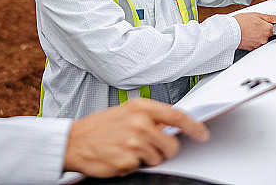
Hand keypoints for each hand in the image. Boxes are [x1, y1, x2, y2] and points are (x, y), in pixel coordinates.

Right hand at [63, 99, 208, 176]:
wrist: (73, 142)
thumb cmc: (98, 128)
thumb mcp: (124, 113)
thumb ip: (148, 117)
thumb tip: (171, 126)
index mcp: (140, 108)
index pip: (176, 116)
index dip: (194, 126)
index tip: (202, 133)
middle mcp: (139, 123)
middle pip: (172, 144)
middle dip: (164, 149)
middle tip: (147, 146)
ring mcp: (134, 143)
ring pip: (158, 158)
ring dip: (147, 157)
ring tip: (128, 149)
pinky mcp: (128, 161)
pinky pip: (142, 167)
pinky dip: (133, 165)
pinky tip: (120, 156)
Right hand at [232, 12, 275, 50]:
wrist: (230, 30)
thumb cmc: (241, 22)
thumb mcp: (257, 15)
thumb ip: (270, 17)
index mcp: (268, 29)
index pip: (275, 28)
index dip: (270, 25)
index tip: (265, 23)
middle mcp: (264, 39)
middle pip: (268, 34)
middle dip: (263, 30)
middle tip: (254, 24)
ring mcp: (258, 44)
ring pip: (261, 39)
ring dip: (257, 35)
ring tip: (249, 29)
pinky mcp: (251, 48)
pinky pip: (254, 43)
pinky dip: (252, 39)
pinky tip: (247, 34)